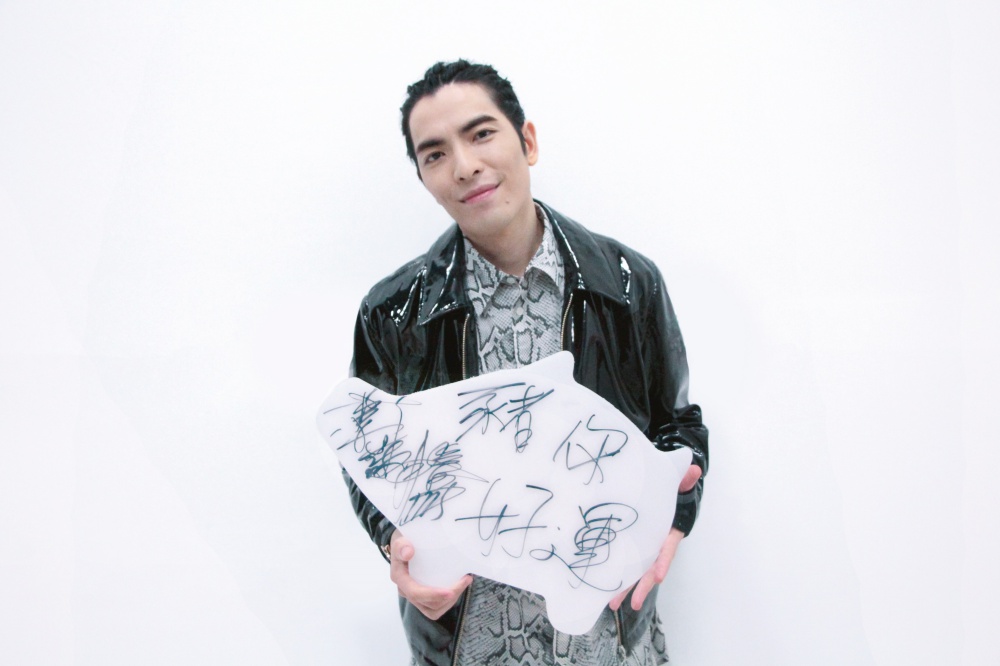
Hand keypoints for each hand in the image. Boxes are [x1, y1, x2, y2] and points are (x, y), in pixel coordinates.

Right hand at [389, 530, 472, 620]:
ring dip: (452, 600)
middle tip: (465, 580)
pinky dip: (450, 599)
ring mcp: (416, 596)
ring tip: (465, 581)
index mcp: (400, 578)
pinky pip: (438, 606)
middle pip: (429, 604)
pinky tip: (460, 585)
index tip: (450, 591)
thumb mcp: (400, 539)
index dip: (433, 595)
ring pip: (435, 609)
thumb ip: (401, 545)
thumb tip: (408, 552)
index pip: (415, 593)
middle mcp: (406, 591)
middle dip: (449, 596)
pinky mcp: (425, 597)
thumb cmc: (404, 541)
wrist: (405, 545)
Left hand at [608, 463, 700, 611]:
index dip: (663, 561)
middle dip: (641, 585)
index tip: (657, 576)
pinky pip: (624, 561)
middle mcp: (656, 542)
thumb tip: (694, 470)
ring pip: (635, 570)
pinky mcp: (632, 545)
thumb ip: (684, 478)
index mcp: (669, 530)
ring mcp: (644, 546)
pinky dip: (615, 574)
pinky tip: (602, 587)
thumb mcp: (678, 482)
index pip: (667, 547)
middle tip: (633, 603)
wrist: (665, 492)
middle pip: (649, 567)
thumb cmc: (673, 489)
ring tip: (612, 604)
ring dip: (625, 587)